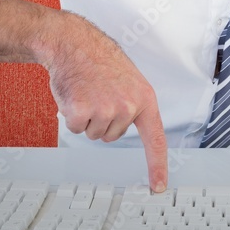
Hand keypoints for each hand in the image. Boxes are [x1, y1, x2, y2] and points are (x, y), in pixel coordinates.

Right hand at [42, 12, 167, 191]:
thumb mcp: (129, 79)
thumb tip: (130, 122)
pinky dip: (71, 115)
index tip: (158, 185)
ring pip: (94, 133)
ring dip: (87, 116)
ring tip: (87, 91)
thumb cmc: (99, 60)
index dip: (157, 165)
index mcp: (144, 98)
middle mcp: (128, 106)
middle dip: (102, 119)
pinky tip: (75, 94)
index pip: (155, 139)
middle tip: (98, 93)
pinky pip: (76, 128)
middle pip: (112, 135)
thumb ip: (134, 103)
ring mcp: (106, 110)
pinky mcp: (82, 112)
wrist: (74, 44)